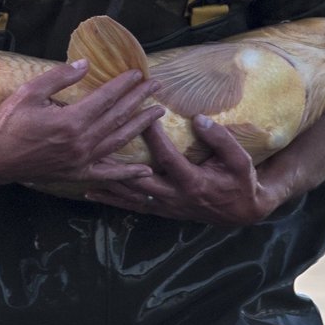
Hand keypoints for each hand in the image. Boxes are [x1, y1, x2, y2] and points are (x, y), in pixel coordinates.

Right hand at [0, 60, 163, 187]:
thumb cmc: (9, 123)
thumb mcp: (30, 92)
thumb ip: (59, 77)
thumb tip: (86, 64)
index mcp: (71, 121)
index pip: (106, 98)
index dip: (124, 85)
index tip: (138, 74)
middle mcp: (81, 142)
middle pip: (117, 117)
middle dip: (139, 99)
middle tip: (156, 86)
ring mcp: (81, 161)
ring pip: (118, 141)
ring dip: (140, 126)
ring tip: (157, 113)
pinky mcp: (77, 173)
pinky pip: (107, 174)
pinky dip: (127, 173)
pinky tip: (144, 170)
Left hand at [81, 113, 282, 226]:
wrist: (242, 211)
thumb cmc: (241, 182)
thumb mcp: (240, 160)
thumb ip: (220, 140)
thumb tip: (198, 119)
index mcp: (193, 183)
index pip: (167, 157)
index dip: (154, 137)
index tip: (143, 113)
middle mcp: (174, 197)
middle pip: (138, 180)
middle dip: (117, 163)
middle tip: (95, 146)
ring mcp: (165, 207)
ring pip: (130, 195)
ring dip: (107, 182)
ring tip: (82, 170)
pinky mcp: (161, 210)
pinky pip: (132, 205)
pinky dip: (111, 199)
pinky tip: (90, 192)